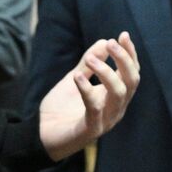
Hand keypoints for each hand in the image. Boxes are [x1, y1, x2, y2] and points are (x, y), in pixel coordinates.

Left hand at [39, 33, 139, 160]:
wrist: (40, 135)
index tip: (123, 35)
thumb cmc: (60, 109)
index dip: (130, 54)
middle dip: (124, 60)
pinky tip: (77, 77)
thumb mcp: (75, 78)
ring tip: (90, 59)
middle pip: (131, 81)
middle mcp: (116, 108)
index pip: (131, 73)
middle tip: (111, 43)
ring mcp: (106, 120)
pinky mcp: (90, 129)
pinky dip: (86, 89)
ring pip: (119, 93)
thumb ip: (89, 62)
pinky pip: (94, 107)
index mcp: (115, 97)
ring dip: (107, 72)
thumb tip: (105, 42)